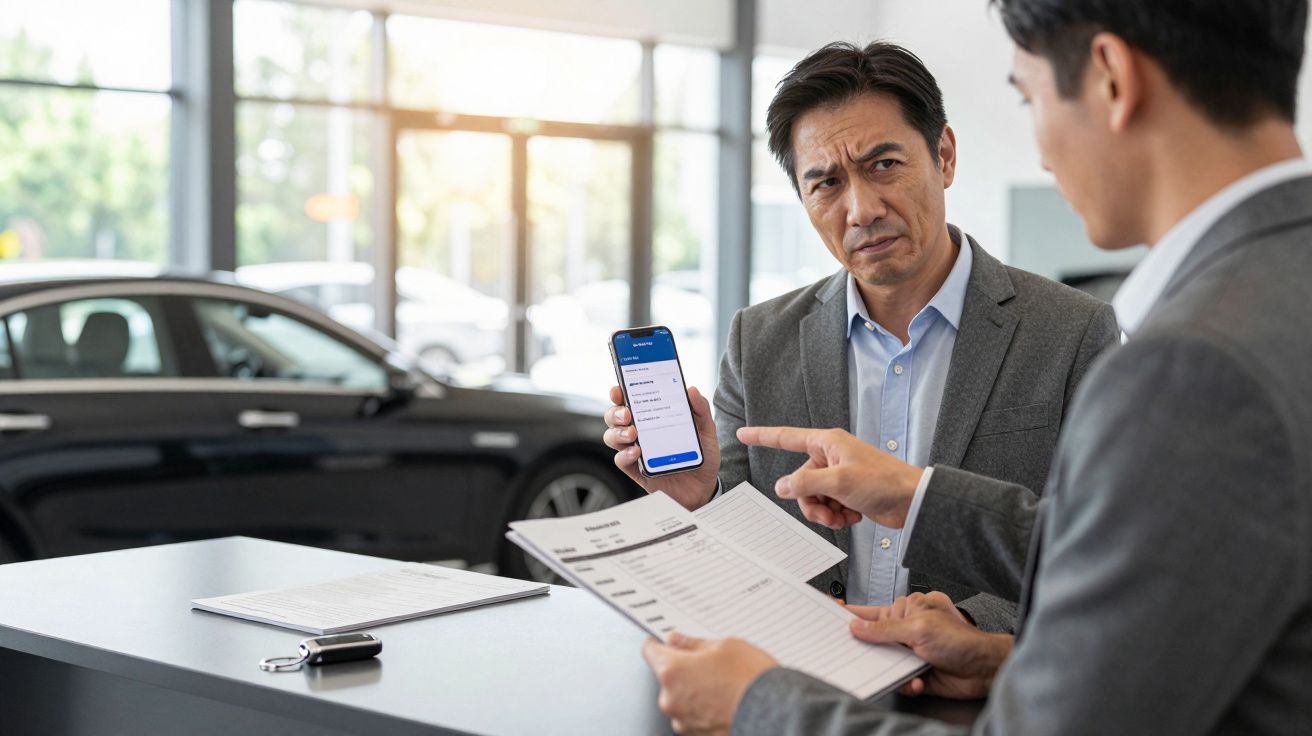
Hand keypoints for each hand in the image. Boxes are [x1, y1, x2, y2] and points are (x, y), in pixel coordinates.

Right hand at [604, 385, 720, 510]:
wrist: (705, 487)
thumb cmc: (702, 456)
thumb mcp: (706, 431)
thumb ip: (701, 410)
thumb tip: (691, 390)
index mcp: (653, 418)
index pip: (630, 401)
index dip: (620, 393)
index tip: (619, 390)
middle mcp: (641, 432)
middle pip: (615, 418)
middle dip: (615, 412)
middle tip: (627, 413)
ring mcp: (637, 451)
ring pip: (612, 437)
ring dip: (617, 432)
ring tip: (632, 433)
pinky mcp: (637, 470)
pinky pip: (621, 461)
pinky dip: (625, 455)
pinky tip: (636, 452)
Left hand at [642, 633, 777, 734]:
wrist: (775, 713)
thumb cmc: (751, 680)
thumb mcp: (724, 646)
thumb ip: (693, 643)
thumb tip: (677, 641)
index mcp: (672, 671)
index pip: (650, 651)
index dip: (660, 643)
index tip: (667, 641)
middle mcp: (671, 700)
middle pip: (668, 677)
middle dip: (684, 668)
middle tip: (711, 662)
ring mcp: (683, 722)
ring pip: (681, 698)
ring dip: (695, 690)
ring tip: (724, 684)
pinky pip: (694, 716)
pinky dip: (704, 708)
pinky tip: (725, 700)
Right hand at [736, 426, 923, 527]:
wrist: (911, 501)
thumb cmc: (883, 482)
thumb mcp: (839, 482)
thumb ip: (806, 484)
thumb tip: (782, 486)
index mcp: (827, 443)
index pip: (787, 438)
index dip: (763, 436)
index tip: (744, 434)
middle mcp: (831, 456)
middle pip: (800, 481)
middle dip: (811, 501)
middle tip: (827, 512)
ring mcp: (838, 475)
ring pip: (813, 497)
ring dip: (824, 511)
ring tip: (842, 516)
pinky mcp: (847, 492)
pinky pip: (827, 505)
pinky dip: (837, 514)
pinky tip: (852, 516)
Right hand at [848, 592, 1010, 699]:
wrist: (984, 670)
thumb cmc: (962, 640)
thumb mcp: (919, 628)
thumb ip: (885, 628)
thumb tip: (857, 627)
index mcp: (907, 611)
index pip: (871, 611)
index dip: (850, 613)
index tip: (830, 611)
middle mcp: (906, 631)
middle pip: (873, 639)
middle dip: (869, 649)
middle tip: (859, 653)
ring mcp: (910, 652)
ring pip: (883, 662)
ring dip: (891, 669)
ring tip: (905, 669)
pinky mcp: (914, 673)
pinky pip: (897, 680)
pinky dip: (907, 683)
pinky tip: (919, 680)